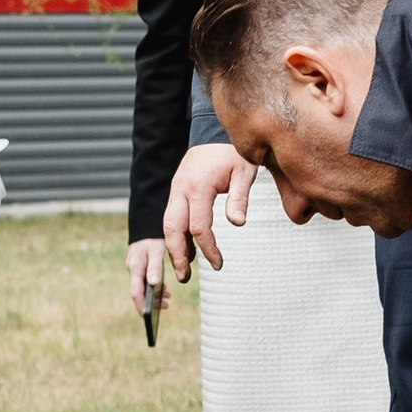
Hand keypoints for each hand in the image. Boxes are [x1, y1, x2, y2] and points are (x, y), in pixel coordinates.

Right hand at [126, 234, 167, 318]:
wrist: (147, 222)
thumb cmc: (153, 236)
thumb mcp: (156, 250)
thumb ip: (155, 267)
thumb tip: (153, 284)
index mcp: (135, 267)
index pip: (136, 293)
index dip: (141, 306)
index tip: (148, 317)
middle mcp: (133, 269)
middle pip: (138, 292)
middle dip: (149, 303)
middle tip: (165, 307)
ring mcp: (135, 267)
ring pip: (142, 286)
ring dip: (154, 295)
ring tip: (168, 299)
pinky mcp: (140, 265)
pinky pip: (145, 280)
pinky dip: (154, 286)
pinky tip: (164, 289)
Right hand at [165, 137, 253, 280]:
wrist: (214, 134)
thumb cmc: (233, 154)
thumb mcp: (244, 172)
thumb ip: (240, 198)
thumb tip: (237, 223)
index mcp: (198, 187)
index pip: (199, 227)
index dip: (208, 249)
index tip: (219, 264)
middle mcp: (181, 190)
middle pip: (172, 229)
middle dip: (177, 255)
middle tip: (185, 277)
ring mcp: (175, 190)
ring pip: (167, 224)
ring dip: (173, 247)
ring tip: (183, 269)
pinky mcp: (176, 191)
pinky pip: (171, 217)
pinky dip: (175, 235)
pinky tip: (186, 249)